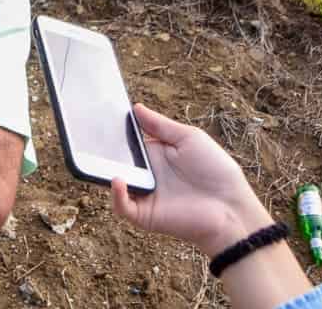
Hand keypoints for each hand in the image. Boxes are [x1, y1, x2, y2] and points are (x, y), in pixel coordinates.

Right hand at [110, 104, 273, 256]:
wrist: (231, 207)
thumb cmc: (216, 170)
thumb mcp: (188, 139)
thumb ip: (160, 125)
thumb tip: (136, 108)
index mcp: (156, 154)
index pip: (128, 142)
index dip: (115, 132)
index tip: (100, 117)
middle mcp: (147, 174)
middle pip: (117, 160)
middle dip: (103, 150)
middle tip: (90, 136)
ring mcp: (144, 194)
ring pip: (115, 182)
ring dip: (105, 171)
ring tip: (99, 157)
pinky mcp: (145, 215)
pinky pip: (123, 207)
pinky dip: (116, 195)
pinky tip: (118, 180)